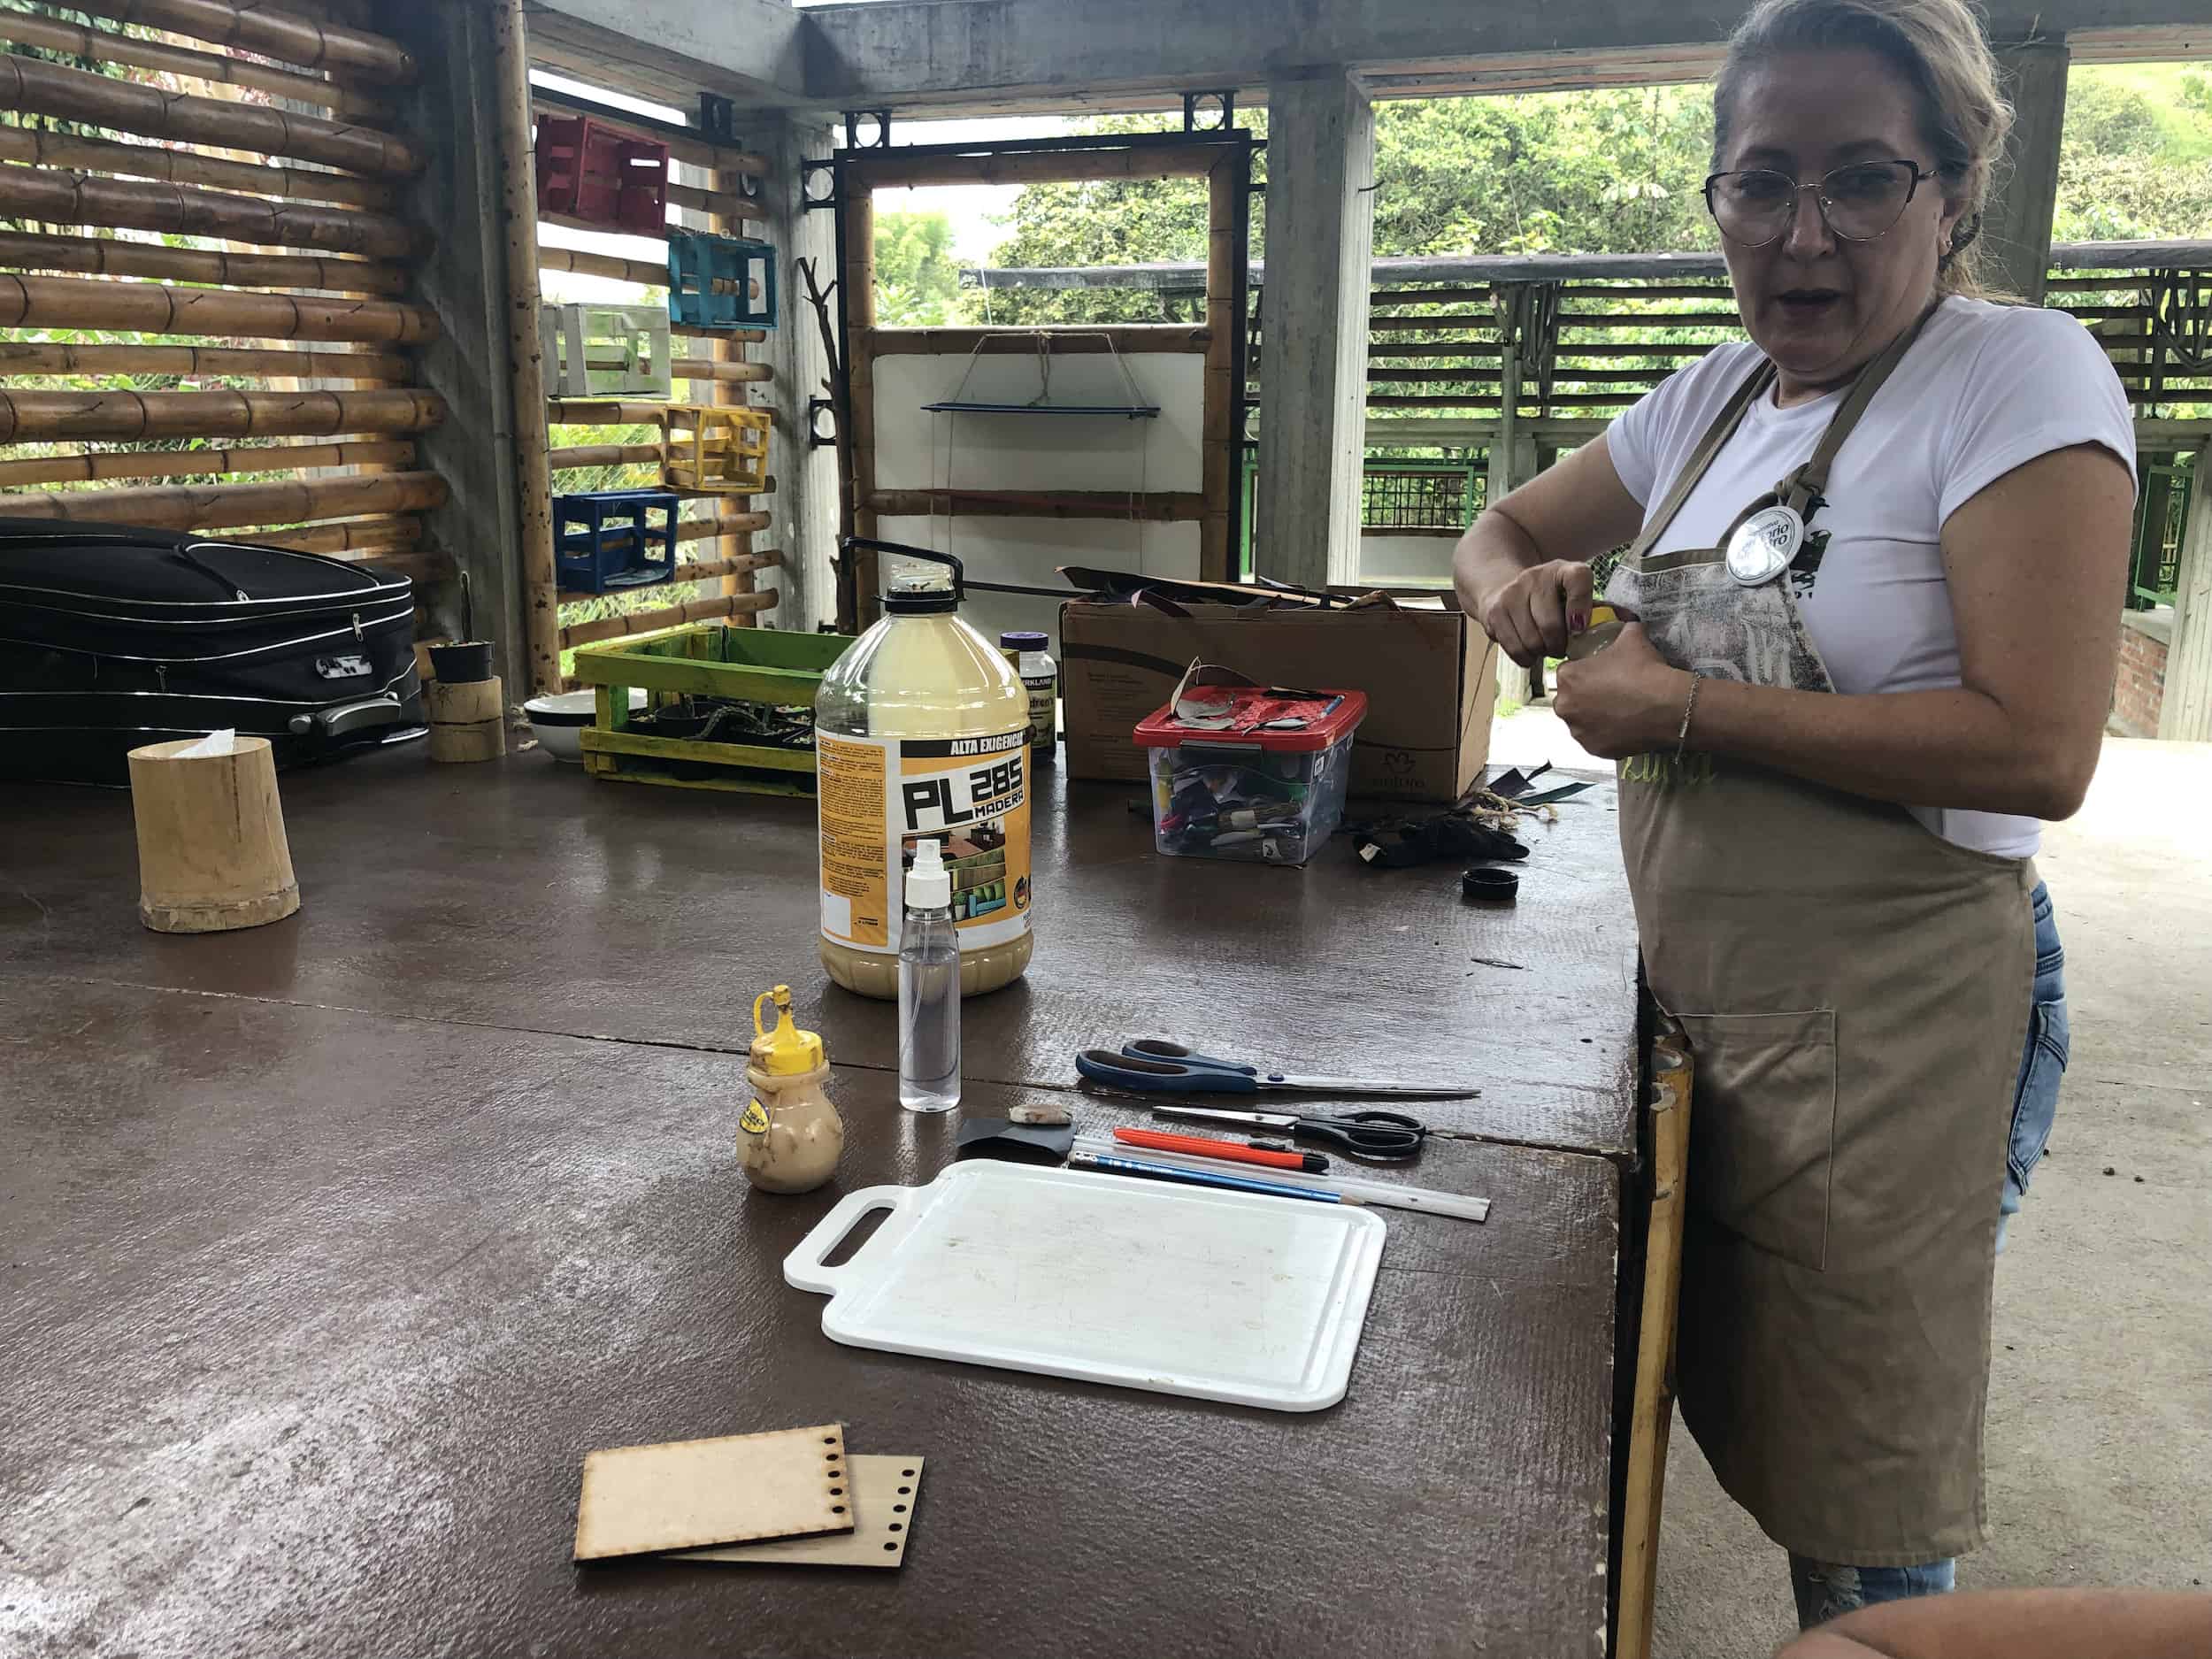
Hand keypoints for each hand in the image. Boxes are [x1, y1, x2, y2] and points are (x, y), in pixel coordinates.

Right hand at [1476, 559, 1592, 668]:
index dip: (1581, 606)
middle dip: (1559, 645)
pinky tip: (1530, 652)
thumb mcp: (1572, 594)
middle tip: (1561, 649)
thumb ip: (1592, 608)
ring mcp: (1512, 593)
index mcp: (1562, 569)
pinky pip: (1514, 648)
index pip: (1578, 579)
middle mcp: (1535, 576)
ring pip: (1532, 640)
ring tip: (1545, 649)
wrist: (1504, 588)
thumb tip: (1620, 620)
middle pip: (1550, 624)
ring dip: (1542, 653)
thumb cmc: (1549, 599)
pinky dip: (1526, 658)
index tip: (1579, 628)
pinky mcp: (1495, 612)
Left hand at [1551, 623, 1691, 760]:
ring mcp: (1578, 732)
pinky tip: (1624, 725)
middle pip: (1570, 698)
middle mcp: (1565, 707)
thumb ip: (1622, 630)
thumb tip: (1628, 624)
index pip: (1568, 672)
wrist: (1668, 706)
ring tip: (1619, 710)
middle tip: (1611, 692)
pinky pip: (1596, 739)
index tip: (1602, 673)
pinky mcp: (1594, 750)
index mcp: (1567, 677)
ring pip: (1581, 721)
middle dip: (1585, 696)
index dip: (1586, 671)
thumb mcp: (1632, 637)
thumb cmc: (1645, 669)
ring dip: (1593, 716)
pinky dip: (1606, 734)